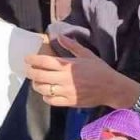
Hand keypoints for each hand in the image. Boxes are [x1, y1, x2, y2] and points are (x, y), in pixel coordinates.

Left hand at [25, 35, 139, 108]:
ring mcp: (66, 91)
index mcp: (68, 65)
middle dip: (30, 72)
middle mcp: (64, 78)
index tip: (27, 59)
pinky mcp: (69, 102)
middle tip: (28, 70)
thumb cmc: (99, 70)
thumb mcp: (87, 54)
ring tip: (36, 81)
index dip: (33, 60)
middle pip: (40, 75)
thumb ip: (72, 46)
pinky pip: (51, 101)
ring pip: (43, 89)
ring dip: (36, 85)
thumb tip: (60, 37)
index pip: (44, 61)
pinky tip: (47, 93)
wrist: (111, 88)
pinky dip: (45, 97)